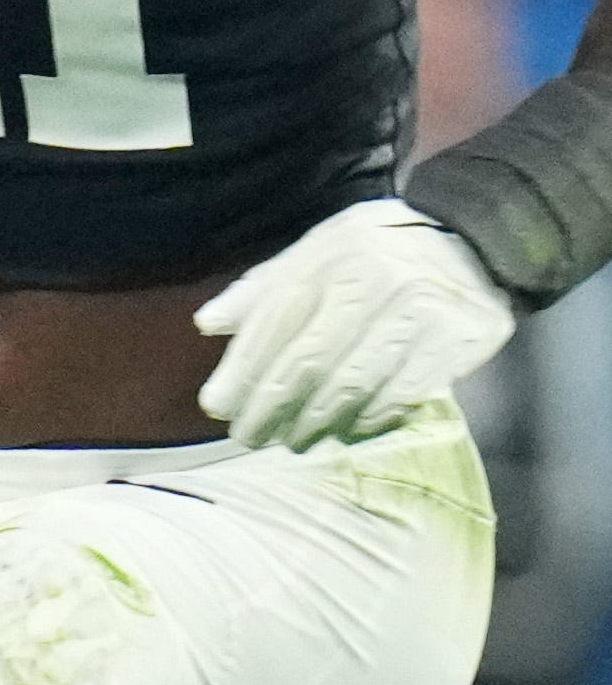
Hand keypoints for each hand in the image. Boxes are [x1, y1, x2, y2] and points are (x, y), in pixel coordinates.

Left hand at [193, 197, 516, 449]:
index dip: (242, 371)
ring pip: (352, 385)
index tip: (217, 406)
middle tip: (249, 436)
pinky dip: (367, 421)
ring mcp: (420, 312)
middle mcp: (377, 281)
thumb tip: (208, 323)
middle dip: (271, 407)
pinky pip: (400, 396)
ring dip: (315, 423)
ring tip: (292, 440)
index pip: (275, 323)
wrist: (477, 243)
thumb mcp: (318, 250)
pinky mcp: (456, 341)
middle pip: (308, 361)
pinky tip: (345, 433)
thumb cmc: (379, 252)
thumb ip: (264, 287)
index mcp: (333, 256)